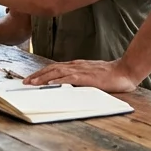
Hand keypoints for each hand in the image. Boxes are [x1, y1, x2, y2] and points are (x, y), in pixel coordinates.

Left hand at [23, 59, 139, 92]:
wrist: (125, 71)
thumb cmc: (110, 75)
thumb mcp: (91, 75)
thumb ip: (79, 78)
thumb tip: (67, 85)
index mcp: (76, 66)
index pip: (54, 68)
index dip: (41, 73)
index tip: (30, 78)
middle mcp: (76, 66)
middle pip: (52, 69)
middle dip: (37, 75)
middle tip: (25, 82)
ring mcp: (81, 71)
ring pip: (57, 73)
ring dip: (43, 78)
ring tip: (32, 83)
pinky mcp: (87, 77)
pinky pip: (70, 79)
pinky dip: (58, 81)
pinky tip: (50, 84)